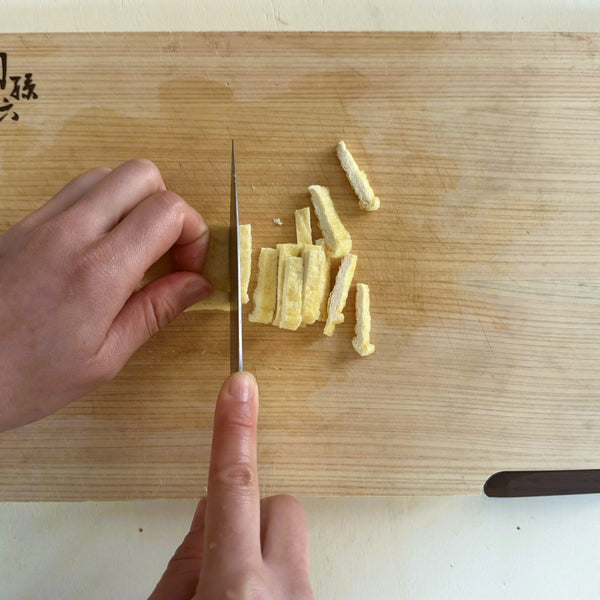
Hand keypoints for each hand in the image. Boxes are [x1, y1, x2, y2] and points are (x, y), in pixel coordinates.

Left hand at [0, 160, 211, 430]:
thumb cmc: (22, 377)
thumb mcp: (105, 357)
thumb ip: (156, 310)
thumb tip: (197, 284)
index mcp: (99, 271)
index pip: (168, 211)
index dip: (193, 234)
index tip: (188, 267)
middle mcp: (70, 233)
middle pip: (142, 175)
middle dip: (169, 207)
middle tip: (167, 251)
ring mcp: (41, 222)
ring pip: (107, 175)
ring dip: (133, 203)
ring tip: (134, 249)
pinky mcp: (22, 224)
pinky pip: (75, 192)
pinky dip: (101, 207)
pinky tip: (100, 249)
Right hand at [149, 372, 313, 599]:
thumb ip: (185, 563)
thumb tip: (208, 514)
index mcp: (236, 590)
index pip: (234, 487)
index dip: (234, 430)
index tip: (240, 388)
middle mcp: (284, 593)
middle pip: (281, 507)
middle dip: (251, 515)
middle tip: (220, 557)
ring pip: (290, 541)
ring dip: (260, 554)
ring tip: (230, 593)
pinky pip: (295, 571)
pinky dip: (270, 581)